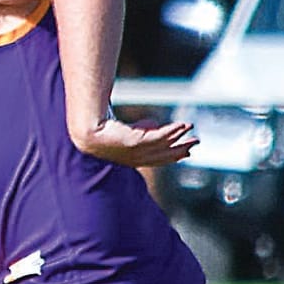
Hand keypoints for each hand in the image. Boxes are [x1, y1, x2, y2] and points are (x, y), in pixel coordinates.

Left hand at [77, 117, 198, 166]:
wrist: (87, 130)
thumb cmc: (101, 130)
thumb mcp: (127, 131)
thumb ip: (141, 129)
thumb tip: (153, 124)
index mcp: (133, 159)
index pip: (158, 158)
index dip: (173, 155)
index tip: (187, 151)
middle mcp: (135, 159)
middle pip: (163, 154)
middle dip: (180, 148)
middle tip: (196, 142)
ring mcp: (134, 152)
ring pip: (162, 144)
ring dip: (178, 136)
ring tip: (190, 126)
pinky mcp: (133, 143)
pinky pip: (156, 137)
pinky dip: (170, 131)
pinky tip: (181, 125)